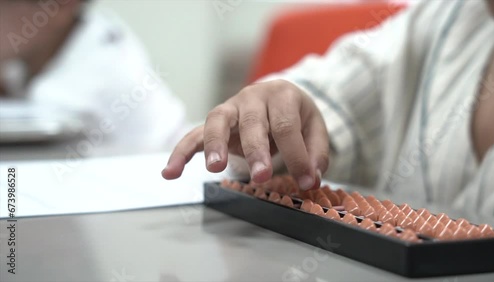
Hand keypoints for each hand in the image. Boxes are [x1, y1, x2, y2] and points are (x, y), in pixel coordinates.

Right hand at [161, 80, 329, 189]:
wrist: (276, 95)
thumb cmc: (295, 114)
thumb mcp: (314, 127)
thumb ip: (315, 151)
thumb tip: (311, 178)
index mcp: (281, 95)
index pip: (286, 125)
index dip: (296, 155)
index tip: (305, 181)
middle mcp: (252, 97)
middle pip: (251, 122)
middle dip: (256, 150)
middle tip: (261, 176)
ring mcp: (230, 107)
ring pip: (217, 121)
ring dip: (214, 144)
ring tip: (214, 168)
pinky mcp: (214, 122)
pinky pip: (194, 134)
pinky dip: (181, 151)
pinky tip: (171, 172)